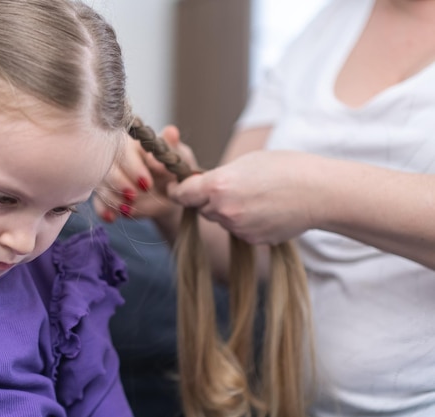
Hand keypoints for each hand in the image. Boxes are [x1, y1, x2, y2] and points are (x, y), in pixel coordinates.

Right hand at [94, 125, 196, 223]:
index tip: (146, 183)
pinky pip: (98, 203)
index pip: (124, 149)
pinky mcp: (106, 196)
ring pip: (101, 185)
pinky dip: (103, 211)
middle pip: (107, 167)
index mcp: (132, 143)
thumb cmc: (174, 169)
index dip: (133, 167)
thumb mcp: (178, 157)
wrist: (171, 194)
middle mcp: (115, 158)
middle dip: (119, 183)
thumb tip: (171, 132)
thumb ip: (172, 147)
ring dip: (113, 199)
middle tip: (133, 196)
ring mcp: (108, 178)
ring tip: (127, 209)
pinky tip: (112, 217)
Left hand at [167, 150, 323, 244]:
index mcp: (218, 185)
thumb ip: (218, 177)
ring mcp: (237, 228)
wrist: (319, 192)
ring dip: (228, 210)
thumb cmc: (285, 168)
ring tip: (256, 196)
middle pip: (201, 208)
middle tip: (232, 186)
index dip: (178, 190)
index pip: (182, 194)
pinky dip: (245, 222)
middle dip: (208, 199)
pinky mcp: (252, 240)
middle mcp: (223, 210)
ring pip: (220, 219)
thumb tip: (203, 187)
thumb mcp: (245, 163)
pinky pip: (239, 230)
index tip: (177, 188)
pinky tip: (266, 210)